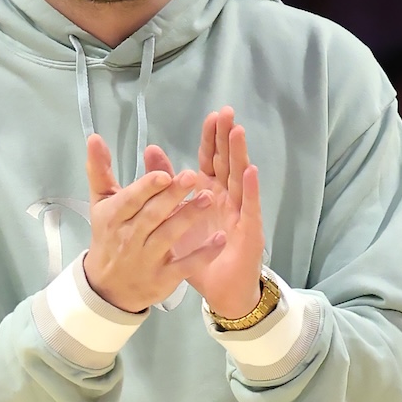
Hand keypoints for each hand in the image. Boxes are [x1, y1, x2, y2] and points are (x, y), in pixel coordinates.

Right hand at [82, 134, 228, 312]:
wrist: (108, 286)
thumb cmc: (108, 235)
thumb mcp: (100, 203)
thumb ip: (99, 171)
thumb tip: (94, 137)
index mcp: (112, 218)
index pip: (130, 200)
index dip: (147, 188)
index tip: (164, 174)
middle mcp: (128, 239)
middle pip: (152, 216)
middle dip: (172, 197)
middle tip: (192, 177)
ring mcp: (147, 260)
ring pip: (169, 237)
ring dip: (189, 218)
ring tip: (209, 198)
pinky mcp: (164, 279)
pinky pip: (186, 265)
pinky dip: (203, 253)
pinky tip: (220, 239)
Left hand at [181, 107, 266, 318]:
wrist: (220, 288)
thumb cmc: (199, 250)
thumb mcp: (175, 215)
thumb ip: (163, 182)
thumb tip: (151, 151)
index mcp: (209, 192)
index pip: (211, 159)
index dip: (212, 138)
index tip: (212, 115)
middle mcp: (227, 198)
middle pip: (227, 162)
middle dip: (227, 138)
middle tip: (227, 113)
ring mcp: (240, 212)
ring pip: (239, 178)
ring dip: (239, 155)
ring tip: (237, 132)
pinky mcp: (249, 230)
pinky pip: (249, 207)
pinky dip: (250, 189)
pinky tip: (250, 172)